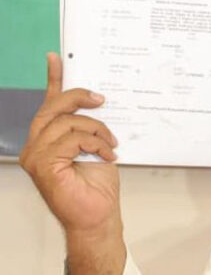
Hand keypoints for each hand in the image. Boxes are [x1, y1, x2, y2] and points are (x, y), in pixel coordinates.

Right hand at [18, 53, 120, 234]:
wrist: (98, 217)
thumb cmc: (97, 187)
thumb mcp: (96, 147)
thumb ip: (89, 127)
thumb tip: (99, 102)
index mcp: (47, 138)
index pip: (48, 103)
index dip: (54, 79)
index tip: (58, 57)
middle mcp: (35, 145)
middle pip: (54, 107)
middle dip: (80, 97)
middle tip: (102, 100)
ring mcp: (36, 155)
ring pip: (67, 121)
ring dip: (96, 129)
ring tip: (110, 144)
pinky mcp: (44, 165)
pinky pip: (73, 139)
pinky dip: (95, 143)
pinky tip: (107, 155)